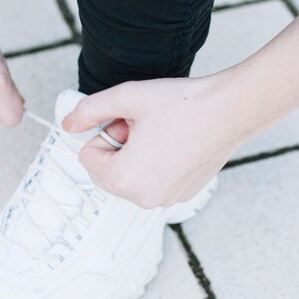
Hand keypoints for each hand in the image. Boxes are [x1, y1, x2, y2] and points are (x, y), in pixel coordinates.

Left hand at [63, 72, 250, 207]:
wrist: (231, 110)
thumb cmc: (184, 104)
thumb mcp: (126, 97)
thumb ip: (89, 110)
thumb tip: (67, 124)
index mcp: (124, 179)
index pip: (87, 157)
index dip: (105, 133)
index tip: (130, 123)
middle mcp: (143, 198)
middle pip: (106, 171)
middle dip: (119, 147)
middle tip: (145, 127)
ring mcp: (165, 200)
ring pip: (129, 176)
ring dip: (136, 155)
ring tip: (162, 134)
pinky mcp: (181, 195)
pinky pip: (151, 181)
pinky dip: (156, 164)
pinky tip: (176, 144)